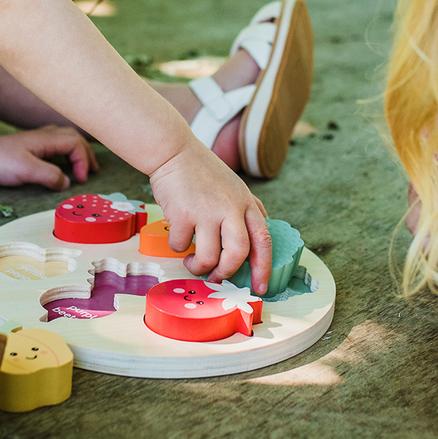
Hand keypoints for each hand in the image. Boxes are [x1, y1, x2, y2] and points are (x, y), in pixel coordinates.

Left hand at [0, 126, 96, 189]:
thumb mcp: (26, 171)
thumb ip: (50, 176)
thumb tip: (67, 183)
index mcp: (46, 139)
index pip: (76, 144)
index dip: (83, 161)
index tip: (81, 179)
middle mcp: (44, 136)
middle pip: (74, 137)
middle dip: (87, 153)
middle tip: (93, 171)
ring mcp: (36, 141)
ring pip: (65, 140)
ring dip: (77, 152)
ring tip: (84, 167)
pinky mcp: (29, 149)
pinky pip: (55, 146)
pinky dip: (65, 154)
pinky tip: (62, 164)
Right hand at [147, 139, 271, 288]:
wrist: (173, 152)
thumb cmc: (203, 171)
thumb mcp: (235, 186)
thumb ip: (248, 209)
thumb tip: (260, 236)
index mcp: (246, 203)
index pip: (263, 240)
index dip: (263, 267)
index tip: (260, 287)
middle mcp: (230, 208)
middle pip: (238, 254)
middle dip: (227, 273)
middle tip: (217, 279)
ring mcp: (206, 211)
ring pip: (209, 257)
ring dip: (198, 267)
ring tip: (192, 262)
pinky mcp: (182, 214)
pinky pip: (180, 245)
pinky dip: (177, 247)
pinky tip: (177, 236)